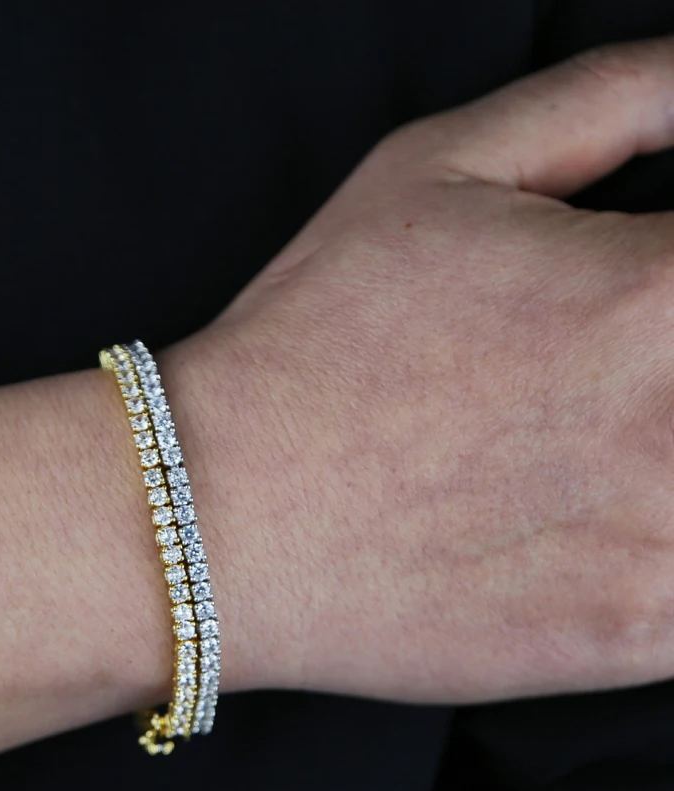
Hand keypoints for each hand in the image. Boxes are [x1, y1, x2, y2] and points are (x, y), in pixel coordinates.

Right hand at [162, 36, 673, 703]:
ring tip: (583, 455)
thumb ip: (604, 99)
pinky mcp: (636, 634)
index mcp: (657, 289)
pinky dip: (668, 554)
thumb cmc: (309, 345)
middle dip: (665, 373)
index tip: (640, 309)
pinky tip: (602, 528)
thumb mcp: (432, 171)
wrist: (219, 514)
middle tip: (600, 387)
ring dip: (668, 463)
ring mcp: (668, 542)